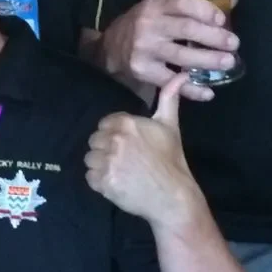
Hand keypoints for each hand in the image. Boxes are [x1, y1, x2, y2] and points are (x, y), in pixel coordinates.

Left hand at [86, 74, 205, 231]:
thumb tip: (181, 74)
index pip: (104, 124)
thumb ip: (169, 98)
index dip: (114, 135)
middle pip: (94, 141)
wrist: (172, 196)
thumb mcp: (170, 126)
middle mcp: (114, 139)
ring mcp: (107, 161)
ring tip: (120, 173)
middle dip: (106, 150)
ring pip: (90, 159)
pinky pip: (90, 177)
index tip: (127, 146)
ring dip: (101, 166)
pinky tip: (116, 183)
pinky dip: (100, 182)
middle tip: (124, 161)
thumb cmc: (171, 160)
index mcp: (127, 122)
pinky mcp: (103, 182)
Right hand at [100, 0, 238, 97]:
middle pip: (187, 29)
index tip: (222, 20)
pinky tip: (208, 92)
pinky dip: (191, 89)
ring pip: (182, 57)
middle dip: (214, 37)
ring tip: (228, 63)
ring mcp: (146, 50)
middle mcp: (149, 25)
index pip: (182, 2)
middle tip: (234, 44)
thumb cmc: (144, 24)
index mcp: (155, 5)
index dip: (205, 10)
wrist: (110, 48)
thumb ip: (193, 5)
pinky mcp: (144, 71)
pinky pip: (172, 82)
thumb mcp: (162, 7)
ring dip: (208, 61)